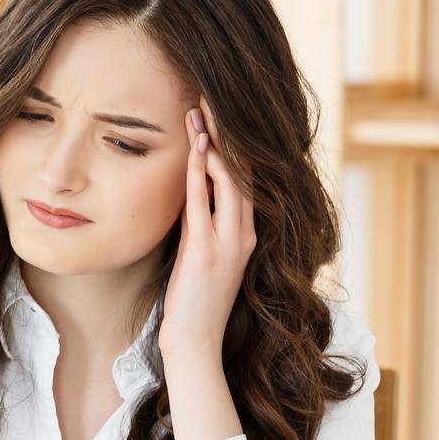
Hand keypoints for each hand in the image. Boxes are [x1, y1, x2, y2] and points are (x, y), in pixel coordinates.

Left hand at [159, 96, 255, 362]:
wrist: (195, 342)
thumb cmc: (194, 301)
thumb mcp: (200, 253)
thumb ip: (202, 222)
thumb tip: (192, 190)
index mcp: (246, 232)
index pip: (246, 177)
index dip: (234, 143)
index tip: (216, 113)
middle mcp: (244, 233)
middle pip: (243, 170)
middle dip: (226, 132)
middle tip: (209, 97)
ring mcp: (229, 242)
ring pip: (230, 180)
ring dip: (214, 143)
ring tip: (199, 111)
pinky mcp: (206, 252)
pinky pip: (204, 203)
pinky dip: (202, 172)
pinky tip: (197, 147)